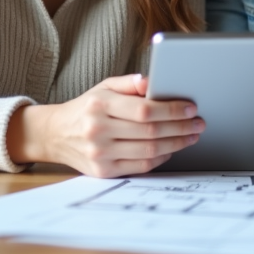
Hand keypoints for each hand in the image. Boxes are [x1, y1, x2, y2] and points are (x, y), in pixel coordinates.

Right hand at [8, 74, 204, 176]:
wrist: (55, 134)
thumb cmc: (87, 108)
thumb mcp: (104, 87)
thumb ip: (129, 83)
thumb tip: (153, 81)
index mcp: (100, 105)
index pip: (145, 110)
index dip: (172, 110)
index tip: (191, 108)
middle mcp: (98, 131)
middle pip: (150, 132)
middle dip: (180, 128)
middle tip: (198, 123)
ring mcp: (100, 154)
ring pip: (148, 151)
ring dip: (176, 144)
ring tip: (191, 136)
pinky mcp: (103, 172)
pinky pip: (140, 166)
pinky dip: (160, 157)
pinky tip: (171, 148)